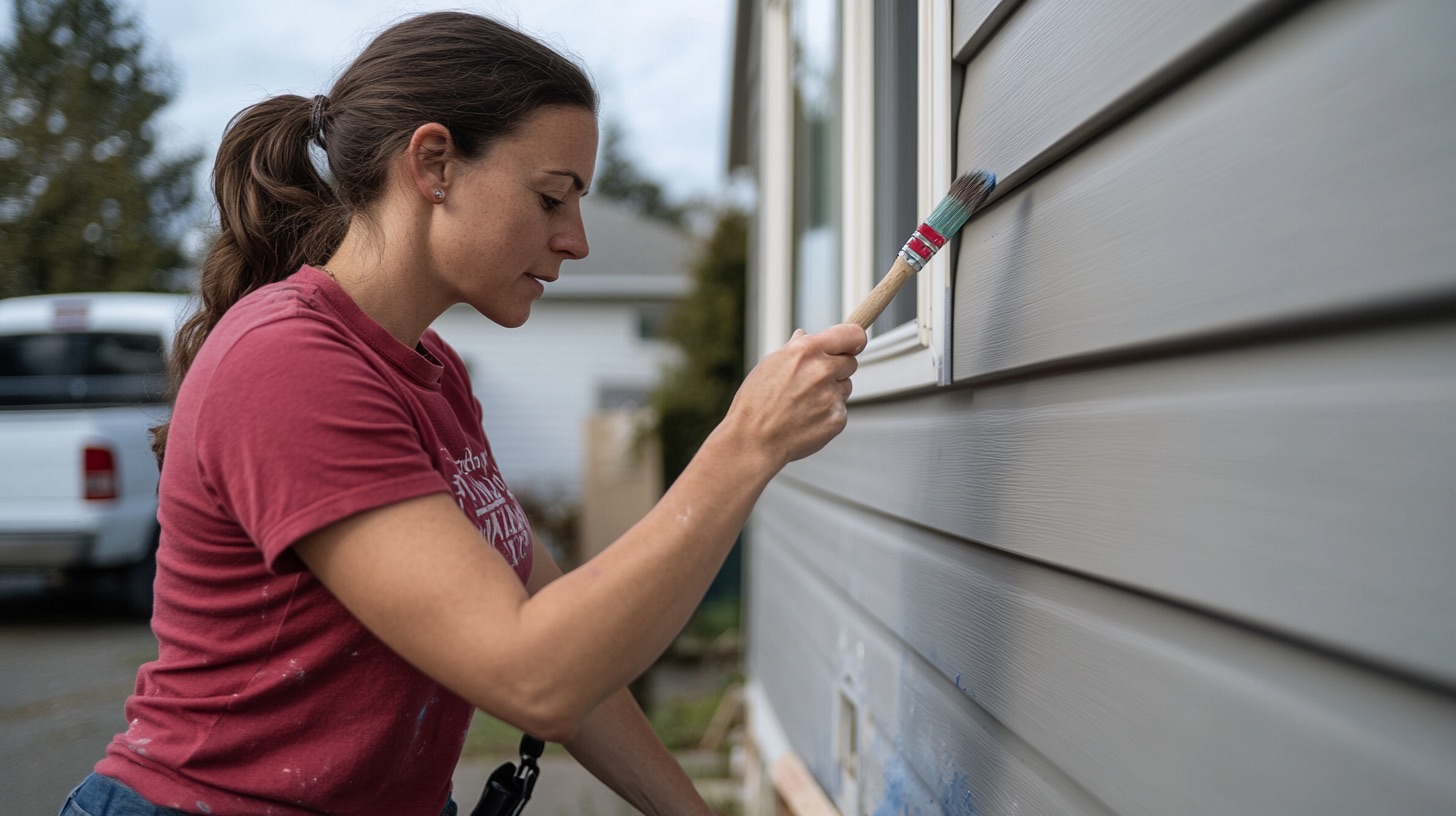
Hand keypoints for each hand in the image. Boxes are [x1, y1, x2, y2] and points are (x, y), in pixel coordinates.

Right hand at [720, 323, 866, 467]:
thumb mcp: (770, 365)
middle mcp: (822, 370)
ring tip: (803, 403)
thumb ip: (795, 347)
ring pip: (845, 387)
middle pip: (851, 362)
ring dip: (831, 391)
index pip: (852, 334)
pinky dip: (827, 413)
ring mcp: (832, 396)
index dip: (853, 340)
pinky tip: (806, 418)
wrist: (753, 440)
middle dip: (836, 369)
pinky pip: (840, 410)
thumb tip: (804, 335)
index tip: (852, 345)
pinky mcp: (837, 418)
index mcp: (806, 350)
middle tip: (812, 382)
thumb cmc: (756, 402)